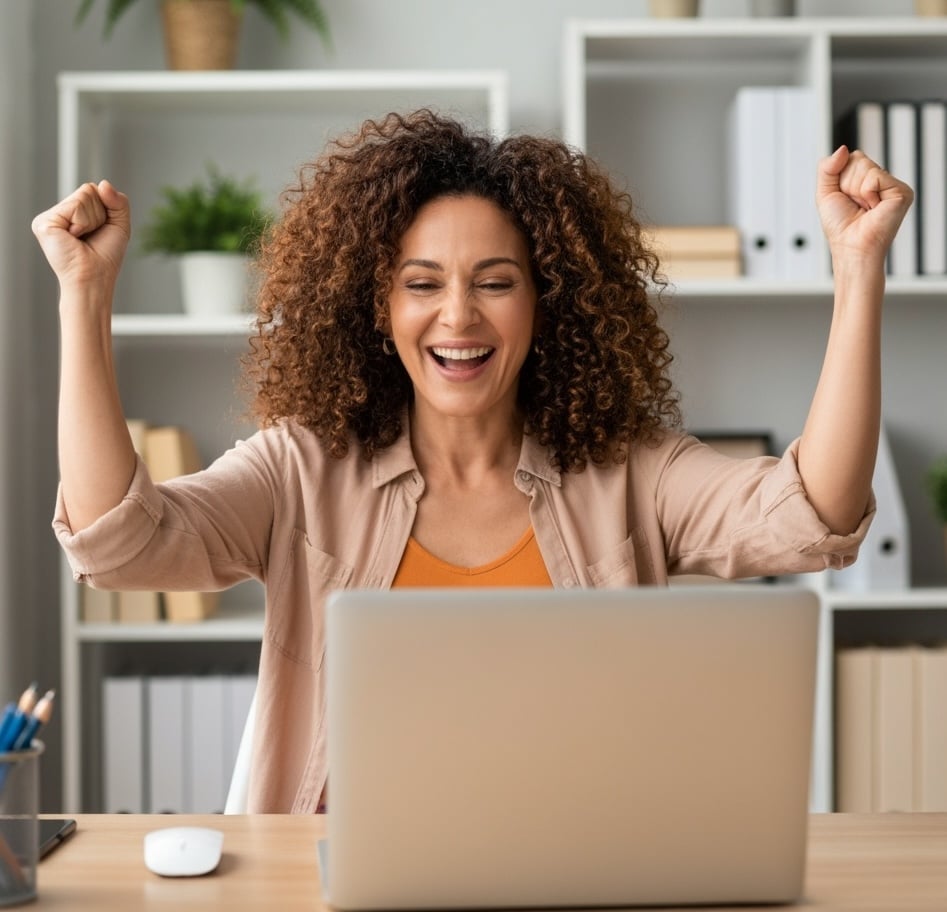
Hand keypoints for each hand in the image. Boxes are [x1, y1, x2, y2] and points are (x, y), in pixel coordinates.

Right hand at [32, 180, 130, 291]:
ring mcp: (49, 217)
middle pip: (88, 190)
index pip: (93, 190)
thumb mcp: (119, 225)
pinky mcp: (44, 222)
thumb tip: (103, 183)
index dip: (106, 209)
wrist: (95, 278)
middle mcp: (59, 213)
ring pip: (83, 196)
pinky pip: (75, 205)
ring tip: (82, 238)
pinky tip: (73, 238)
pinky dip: (83, 223)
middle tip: (91, 236)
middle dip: (99, 214)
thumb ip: (118, 201)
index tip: (101, 230)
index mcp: (73, 213)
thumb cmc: (105, 257)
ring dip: (92, 220)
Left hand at [816, 146, 913, 268]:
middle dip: (846, 183)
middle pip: (857, 159)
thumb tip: (842, 149)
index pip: (850, 158)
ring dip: (855, 189)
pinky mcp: (901, 191)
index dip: (839, 178)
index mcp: (864, 181)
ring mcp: (891, 185)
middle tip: (854, 204)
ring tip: (863, 207)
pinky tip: (873, 207)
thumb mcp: (824, 193)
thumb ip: (827, 168)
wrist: (852, 247)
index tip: (843, 198)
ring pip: (865, 165)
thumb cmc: (840, 227)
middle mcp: (879, 181)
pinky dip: (867, 192)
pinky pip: (875, 176)